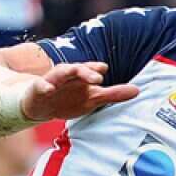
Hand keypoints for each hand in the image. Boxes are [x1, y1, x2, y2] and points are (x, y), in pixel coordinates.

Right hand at [20, 62, 138, 121]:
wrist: (41, 106)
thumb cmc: (69, 99)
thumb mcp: (93, 98)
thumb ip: (114, 94)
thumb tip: (137, 90)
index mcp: (81, 77)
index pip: (89, 69)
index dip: (96, 68)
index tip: (104, 68)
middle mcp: (67, 75)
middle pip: (76, 69)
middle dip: (86, 70)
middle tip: (98, 78)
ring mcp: (52, 81)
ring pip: (59, 72)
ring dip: (66, 71)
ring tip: (75, 73)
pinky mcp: (39, 89)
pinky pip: (41, 86)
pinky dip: (44, 86)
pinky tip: (48, 88)